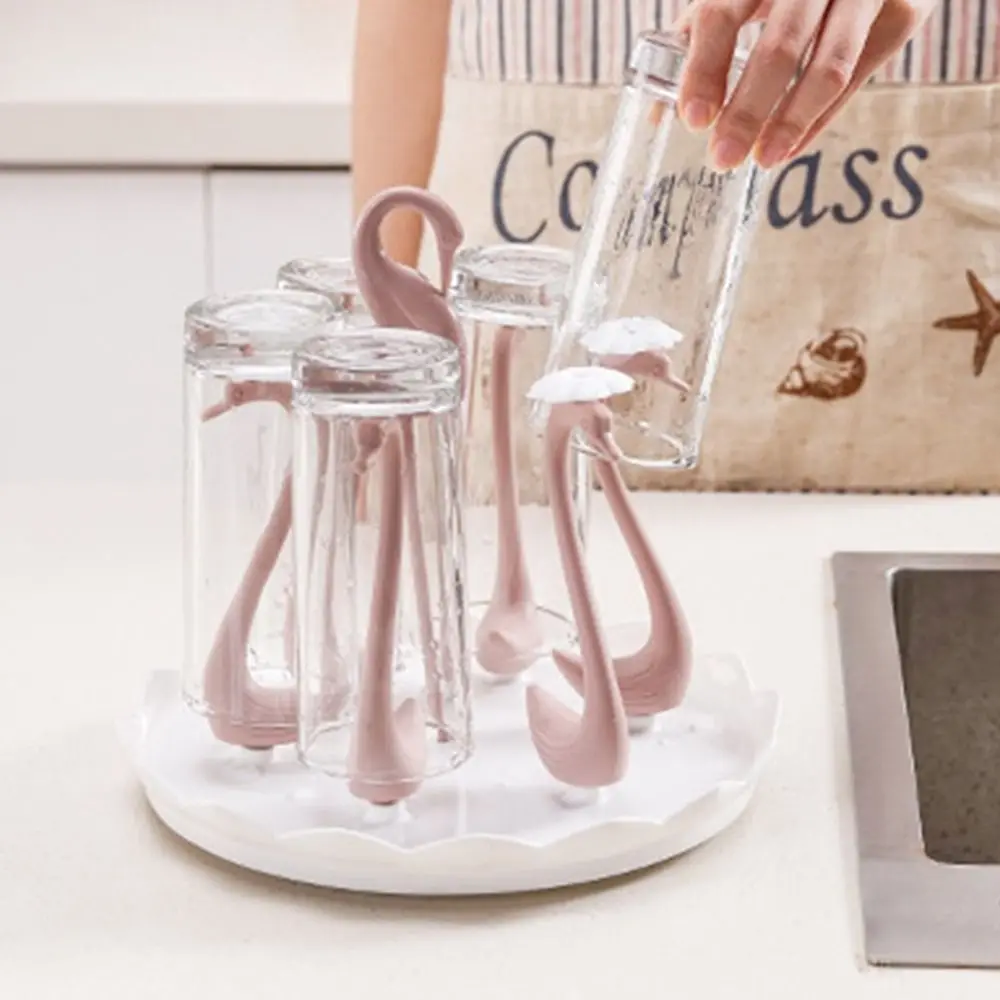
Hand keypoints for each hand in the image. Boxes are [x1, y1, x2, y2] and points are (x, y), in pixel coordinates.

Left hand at [674, 0, 936, 170]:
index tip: (692, 120)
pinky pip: (859, 77)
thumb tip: (657, 115)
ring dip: (791, 121)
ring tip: (762, 159)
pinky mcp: (904, 10)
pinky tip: (793, 146)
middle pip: (779, 47)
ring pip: (828, 66)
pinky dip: (821, 118)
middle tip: (722, 158)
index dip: (705, 69)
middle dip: (748, 110)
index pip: (722, 13)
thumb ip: (699, 42)